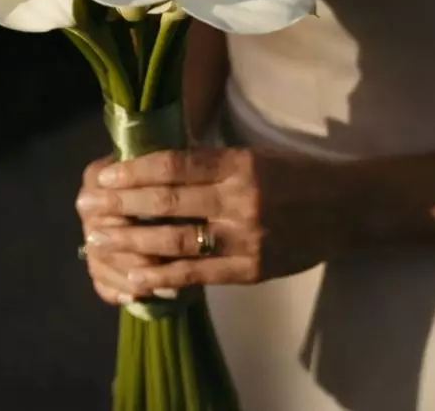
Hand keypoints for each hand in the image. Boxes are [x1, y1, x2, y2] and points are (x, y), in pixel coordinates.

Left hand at [75, 148, 353, 303]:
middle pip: (169, 202)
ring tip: (100, 240)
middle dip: (122, 205)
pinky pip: (197, 275)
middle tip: (88, 206)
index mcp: (240, 164)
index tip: (105, 176)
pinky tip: (134, 277)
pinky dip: (162, 277)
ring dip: (132, 241)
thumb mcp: (255, 156)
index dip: (136, 171)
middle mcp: (240, 199)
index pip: (177, 165)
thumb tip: (155, 163)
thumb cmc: (295, 177)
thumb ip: (211, 163)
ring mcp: (245, 238)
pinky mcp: (251, 269)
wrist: (346, 209)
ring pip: (176, 241)